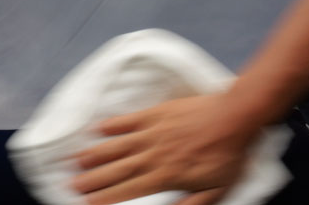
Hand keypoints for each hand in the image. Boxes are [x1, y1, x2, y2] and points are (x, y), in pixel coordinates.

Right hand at [72, 93, 261, 204]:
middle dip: (93, 179)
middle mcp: (154, 155)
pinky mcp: (158, 113)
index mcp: (166, 176)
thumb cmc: (229, 154)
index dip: (105, 198)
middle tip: (71, 184)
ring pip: (118, 145)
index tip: (86, 203)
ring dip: (96, 154)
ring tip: (77, 160)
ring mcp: (154, 132)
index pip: (128, 191)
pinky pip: (130, 120)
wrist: (236, 116)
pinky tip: (98, 129)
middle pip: (117, 170)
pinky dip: (113, 125)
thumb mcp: (215, 190)